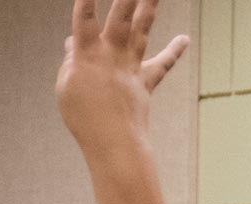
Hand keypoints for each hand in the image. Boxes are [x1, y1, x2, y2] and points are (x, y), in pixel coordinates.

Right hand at [55, 0, 188, 152]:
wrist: (114, 142)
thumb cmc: (83, 116)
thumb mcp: (66, 87)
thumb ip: (70, 61)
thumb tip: (72, 42)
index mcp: (87, 56)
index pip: (84, 19)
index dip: (86, 0)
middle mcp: (112, 55)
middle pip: (121, 17)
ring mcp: (131, 66)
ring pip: (142, 29)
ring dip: (149, 5)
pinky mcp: (145, 80)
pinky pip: (162, 64)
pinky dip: (174, 52)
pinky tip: (185, 39)